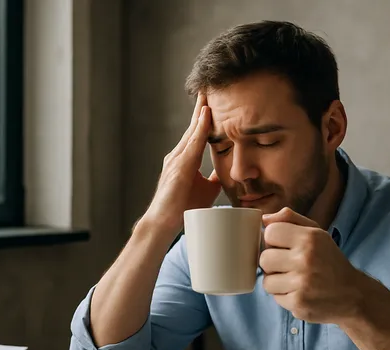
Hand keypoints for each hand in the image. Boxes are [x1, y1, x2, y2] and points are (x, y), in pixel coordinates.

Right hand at [142, 94, 220, 235]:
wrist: (164, 223)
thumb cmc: (182, 208)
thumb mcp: (206, 189)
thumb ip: (214, 177)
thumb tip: (226, 171)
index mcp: (184, 159)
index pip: (197, 133)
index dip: (205, 118)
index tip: (214, 101)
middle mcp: (178, 155)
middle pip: (193, 127)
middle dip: (202, 108)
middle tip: (210, 87)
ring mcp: (176, 159)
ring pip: (192, 131)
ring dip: (201, 112)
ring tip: (209, 94)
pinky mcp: (179, 167)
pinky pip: (192, 143)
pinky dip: (200, 128)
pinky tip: (207, 116)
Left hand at [260, 207, 365, 323]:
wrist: (352, 295)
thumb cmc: (329, 261)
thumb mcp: (317, 234)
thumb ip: (291, 219)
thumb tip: (264, 219)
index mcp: (309, 238)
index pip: (270, 233)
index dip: (273, 240)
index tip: (283, 246)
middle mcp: (305, 259)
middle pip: (264, 259)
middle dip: (273, 263)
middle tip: (288, 266)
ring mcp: (302, 283)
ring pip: (267, 281)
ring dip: (277, 282)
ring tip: (294, 280)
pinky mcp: (299, 303)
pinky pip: (275, 298)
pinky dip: (284, 296)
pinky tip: (300, 292)